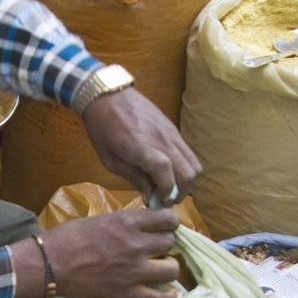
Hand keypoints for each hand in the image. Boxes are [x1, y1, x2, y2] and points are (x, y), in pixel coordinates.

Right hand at [44, 206, 181, 297]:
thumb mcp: (99, 219)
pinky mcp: (126, 293)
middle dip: (166, 244)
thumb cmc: (67, 238)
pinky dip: (168, 297)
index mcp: (127, 222)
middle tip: (157, 249)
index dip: (170, 223)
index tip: (166, 227)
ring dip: (168, 268)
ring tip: (160, 269)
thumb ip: (122, 223)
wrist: (48, 265)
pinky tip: (169, 294)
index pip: (168, 218)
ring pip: (172, 269)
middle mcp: (136, 244)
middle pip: (170, 242)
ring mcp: (133, 271)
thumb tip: (138, 226)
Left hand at [81, 85, 200, 203]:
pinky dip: (184, 167)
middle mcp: (162, 140)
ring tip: (169, 187)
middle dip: (180, 192)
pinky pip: (189, 153)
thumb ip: (135, 178)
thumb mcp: (111, 160)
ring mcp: (172, 133)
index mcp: (140, 147)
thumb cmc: (103, 130)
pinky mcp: (174, 129)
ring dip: (185, 180)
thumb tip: (151, 199)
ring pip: (194, 163)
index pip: (166, 172)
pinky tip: (169, 171)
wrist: (109, 95)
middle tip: (165, 198)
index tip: (159, 201)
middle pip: (189, 172)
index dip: (167, 191)